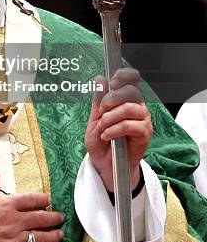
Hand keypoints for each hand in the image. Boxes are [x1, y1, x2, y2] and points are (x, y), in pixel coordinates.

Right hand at [0, 169, 63, 241]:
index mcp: (7, 203)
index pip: (32, 199)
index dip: (43, 200)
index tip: (48, 200)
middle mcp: (14, 220)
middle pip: (41, 218)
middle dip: (53, 218)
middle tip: (60, 217)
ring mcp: (14, 238)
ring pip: (41, 237)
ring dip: (53, 236)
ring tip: (59, 234)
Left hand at [85, 68, 152, 190]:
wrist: (104, 164)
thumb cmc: (100, 141)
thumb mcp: (94, 118)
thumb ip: (98, 100)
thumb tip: (100, 78)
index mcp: (125, 98)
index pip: (131, 79)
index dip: (124, 76)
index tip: (113, 82)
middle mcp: (137, 105)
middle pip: (130, 91)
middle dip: (111, 99)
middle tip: (101, 111)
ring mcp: (143, 119)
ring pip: (129, 108)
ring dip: (111, 117)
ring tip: (103, 127)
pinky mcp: (145, 133)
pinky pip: (130, 125)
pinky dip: (115, 129)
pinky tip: (108, 136)